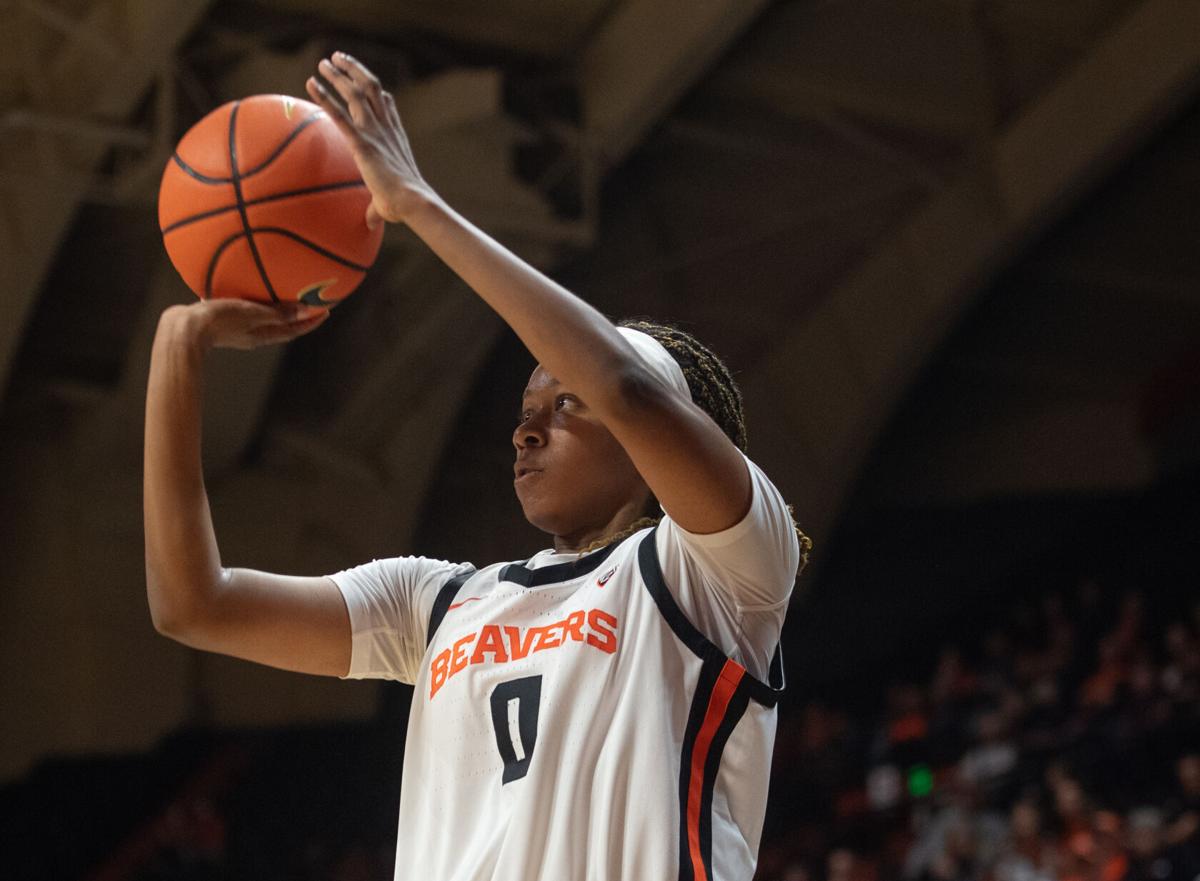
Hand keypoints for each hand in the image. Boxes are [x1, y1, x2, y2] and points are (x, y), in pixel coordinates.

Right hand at [161, 300, 328, 351]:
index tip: (325, 311)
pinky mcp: (220, 319)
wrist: (180, 330)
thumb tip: (306, 310)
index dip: (310, 322)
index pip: (292, 330)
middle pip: (280, 323)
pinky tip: (246, 283)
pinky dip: (252, 298)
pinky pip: (243, 307)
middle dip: (296, 313)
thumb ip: (276, 312)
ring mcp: (235, 327)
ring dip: (274, 305)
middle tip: (310, 300)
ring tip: (282, 289)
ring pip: (261, 315)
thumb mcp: (250, 314)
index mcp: (261, 335)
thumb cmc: (216, 322)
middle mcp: (251, 334)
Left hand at [306, 52, 433, 227]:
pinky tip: (310, 83)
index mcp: (395, 137)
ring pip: (357, 91)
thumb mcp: (387, 205)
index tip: (368, 83)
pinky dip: (324, 96)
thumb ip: (375, 209)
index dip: (378, 93)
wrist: (412, 202)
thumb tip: (369, 224)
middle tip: (337, 59)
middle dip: (354, 70)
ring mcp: (375, 132)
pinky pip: (339, 114)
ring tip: (325, 61)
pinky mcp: (363, 141)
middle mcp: (386, 128)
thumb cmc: (403, 206)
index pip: (387, 106)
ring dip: (339, 74)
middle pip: (371, 88)